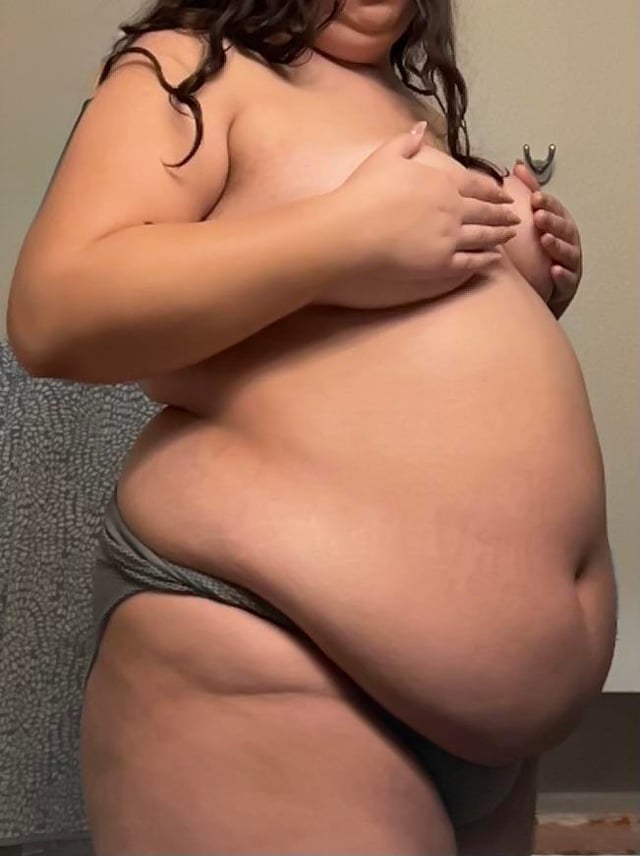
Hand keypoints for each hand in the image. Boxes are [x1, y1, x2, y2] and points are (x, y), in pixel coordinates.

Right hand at [322, 123, 519, 308]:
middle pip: (485, 211)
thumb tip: (420, 127)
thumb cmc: (365, 192)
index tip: (506, 194)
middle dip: (503, 213)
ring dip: (500, 235)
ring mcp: (449, 238)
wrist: (352, 230)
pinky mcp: (441, 263)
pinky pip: (470, 261)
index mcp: (442, 182)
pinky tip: (494, 259)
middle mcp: (452, 209)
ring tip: (511, 234)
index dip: (494, 190)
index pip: (477, 185)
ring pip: (483, 236)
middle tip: (516, 216)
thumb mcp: (386, 157)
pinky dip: (486, 259)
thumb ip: (407, 141)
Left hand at [513, 162, 582, 316]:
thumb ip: (529, 193)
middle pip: (564, 228)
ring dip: (557, 245)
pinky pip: (567, 279)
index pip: (556, 209)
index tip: (535, 198)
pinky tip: (554, 270)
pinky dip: (562, 274)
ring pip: (567, 252)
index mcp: (560, 224)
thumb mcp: (536, 219)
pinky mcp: (568, 283)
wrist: (546, 287)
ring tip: (546, 240)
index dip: (547, 203)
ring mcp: (570, 262)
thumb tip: (517, 166)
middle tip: (539, 216)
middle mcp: (568, 241)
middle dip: (552, 221)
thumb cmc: (542, 250)